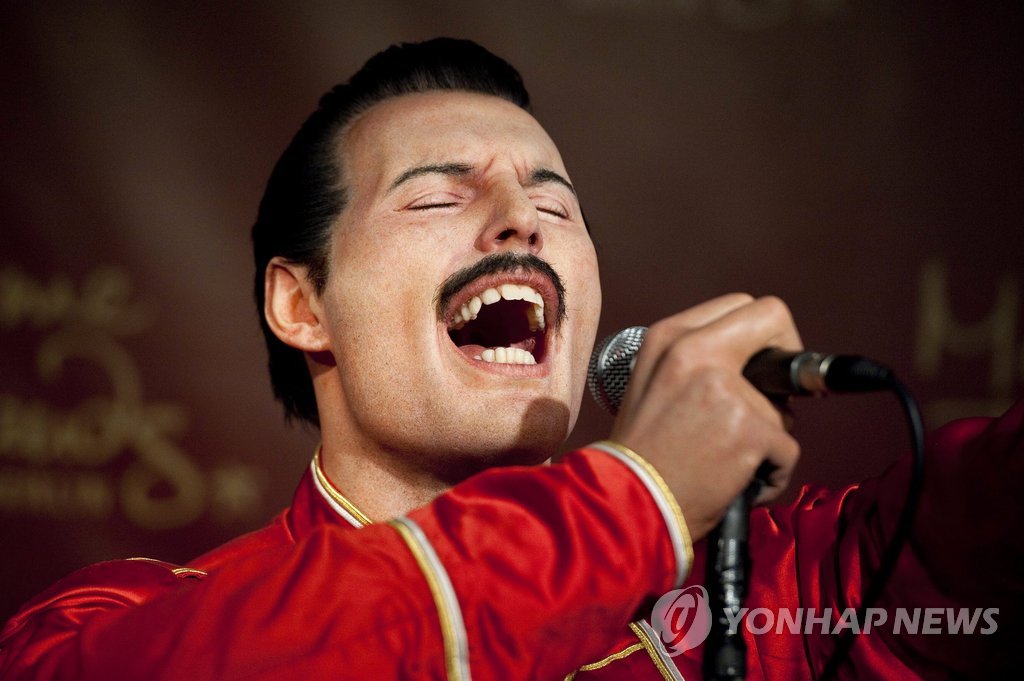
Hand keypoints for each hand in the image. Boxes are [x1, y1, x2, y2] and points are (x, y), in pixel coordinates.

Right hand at [609, 294, 802, 541]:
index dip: (760, 335)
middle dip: (786, 357)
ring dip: (768, 437)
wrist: (627, 504)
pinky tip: (734, 483)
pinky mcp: (750, 429)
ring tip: (725, 460)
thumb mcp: (653, 384)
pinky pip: (787, 450)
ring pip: (783, 404)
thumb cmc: (641, 456)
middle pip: (773, 317)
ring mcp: (725, 388)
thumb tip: (758, 364)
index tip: (762, 365)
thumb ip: (697, 363)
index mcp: (668, 337)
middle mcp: (694, 351)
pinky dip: (770, 474)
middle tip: (775, 398)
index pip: (739, 304)